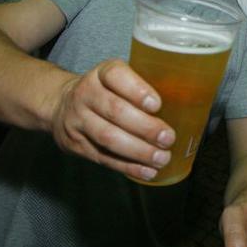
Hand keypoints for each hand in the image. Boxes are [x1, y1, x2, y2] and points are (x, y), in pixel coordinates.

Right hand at [50, 59, 175, 181]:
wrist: (59, 106)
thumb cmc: (104, 91)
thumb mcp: (116, 78)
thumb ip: (141, 87)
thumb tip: (186, 103)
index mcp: (100, 74)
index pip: (115, 75)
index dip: (137, 90)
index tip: (157, 104)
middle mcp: (85, 94)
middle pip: (114, 111)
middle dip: (144, 127)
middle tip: (168, 138)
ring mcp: (78, 121)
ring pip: (108, 138)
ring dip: (138, 151)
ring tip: (162, 157)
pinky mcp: (77, 146)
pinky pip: (104, 158)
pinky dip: (128, 167)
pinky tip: (148, 171)